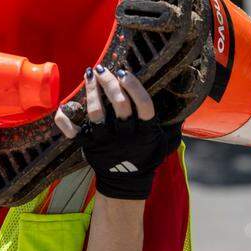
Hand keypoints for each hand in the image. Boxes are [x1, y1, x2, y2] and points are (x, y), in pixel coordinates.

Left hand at [53, 66, 180, 199]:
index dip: (135, 88)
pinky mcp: (88, 148)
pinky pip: (73, 134)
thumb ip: (172, 122)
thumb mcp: (164, 141)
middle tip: (102, 68)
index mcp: (145, 132)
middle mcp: (125, 136)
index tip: (125, 72)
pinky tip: (62, 107)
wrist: (126, 182)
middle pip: (119, 106)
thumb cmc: (146, 156)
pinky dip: (65, 122)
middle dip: (109, 84)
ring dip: (91, 93)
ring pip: (96, 115)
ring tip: (89, 75)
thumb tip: (188, 96)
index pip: (144, 107)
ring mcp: (105, 142)